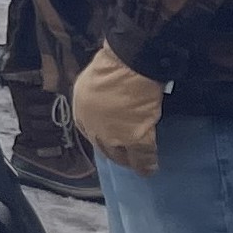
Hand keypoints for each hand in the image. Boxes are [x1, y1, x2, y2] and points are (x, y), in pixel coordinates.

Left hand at [69, 47, 163, 175]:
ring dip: (129, 161)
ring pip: (120, 155)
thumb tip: (111, 99)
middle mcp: (92, 126)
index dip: (101, 137)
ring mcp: (113, 135)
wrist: (129, 63)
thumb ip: (100, 94)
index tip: (110, 140)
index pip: (90, 130)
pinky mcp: (134, 138)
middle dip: (114, 153)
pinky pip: (141, 157)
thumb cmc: (116, 63)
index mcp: (81, 109)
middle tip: (125, 158)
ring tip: (138, 165)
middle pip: (103, 147)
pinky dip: (147, 164)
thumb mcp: (97, 80)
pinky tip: (150, 169)